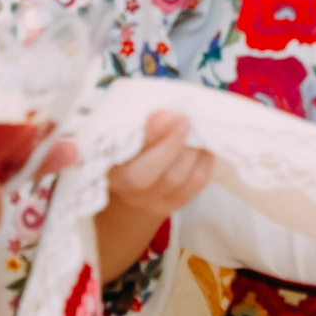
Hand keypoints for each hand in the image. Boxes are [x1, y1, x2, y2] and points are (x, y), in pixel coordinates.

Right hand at [97, 110, 215, 281]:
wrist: (134, 180)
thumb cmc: (126, 145)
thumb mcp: (123, 132)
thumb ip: (137, 123)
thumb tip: (166, 112)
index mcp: (111, 171)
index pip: (126, 159)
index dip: (148, 137)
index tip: (163, 114)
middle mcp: (130, 191)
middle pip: (153, 174)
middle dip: (172, 143)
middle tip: (185, 118)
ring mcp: (155, 200)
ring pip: (179, 178)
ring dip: (192, 148)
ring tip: (197, 126)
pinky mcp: (177, 202)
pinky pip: (197, 181)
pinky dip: (204, 158)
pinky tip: (204, 141)